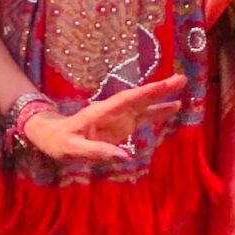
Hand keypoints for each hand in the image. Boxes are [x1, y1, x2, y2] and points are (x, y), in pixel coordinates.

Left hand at [19, 77, 186, 162]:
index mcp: (100, 112)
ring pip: (143, 107)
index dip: (145, 93)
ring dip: (161, 101)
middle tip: (181, 79)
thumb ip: (96, 151)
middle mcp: (113, 112)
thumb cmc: (59, 142)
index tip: (163, 85)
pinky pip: (142, 118)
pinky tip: (172, 109)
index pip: (126, 100)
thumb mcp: (72, 149)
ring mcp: (118, 118)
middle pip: (139, 98)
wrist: (52, 136)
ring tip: (182, 95)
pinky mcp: (121, 126)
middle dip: (159, 90)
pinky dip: (157, 113)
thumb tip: (124, 156)